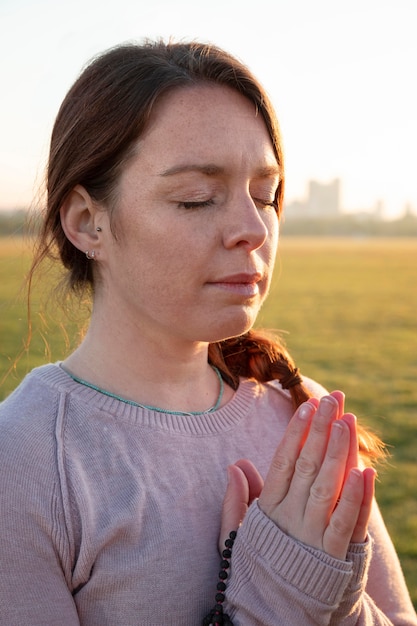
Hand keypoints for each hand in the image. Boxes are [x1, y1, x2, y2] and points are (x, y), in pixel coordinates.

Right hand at [220, 393, 375, 559]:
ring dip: (338, 452)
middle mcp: (290, 517)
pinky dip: (357, 496)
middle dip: (320, 430)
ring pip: (327, 487)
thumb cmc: (259, 563)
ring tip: (347, 421)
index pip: (283, 462)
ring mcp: (312, 535)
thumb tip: (235, 466)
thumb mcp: (239, 531)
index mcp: (268, 508)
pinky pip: (347, 522)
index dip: (296, 433)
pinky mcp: (334, 555)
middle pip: (307, 466)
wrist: (274, 612)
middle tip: (331, 399)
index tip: (306, 407)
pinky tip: (365, 470)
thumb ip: (238, 499)